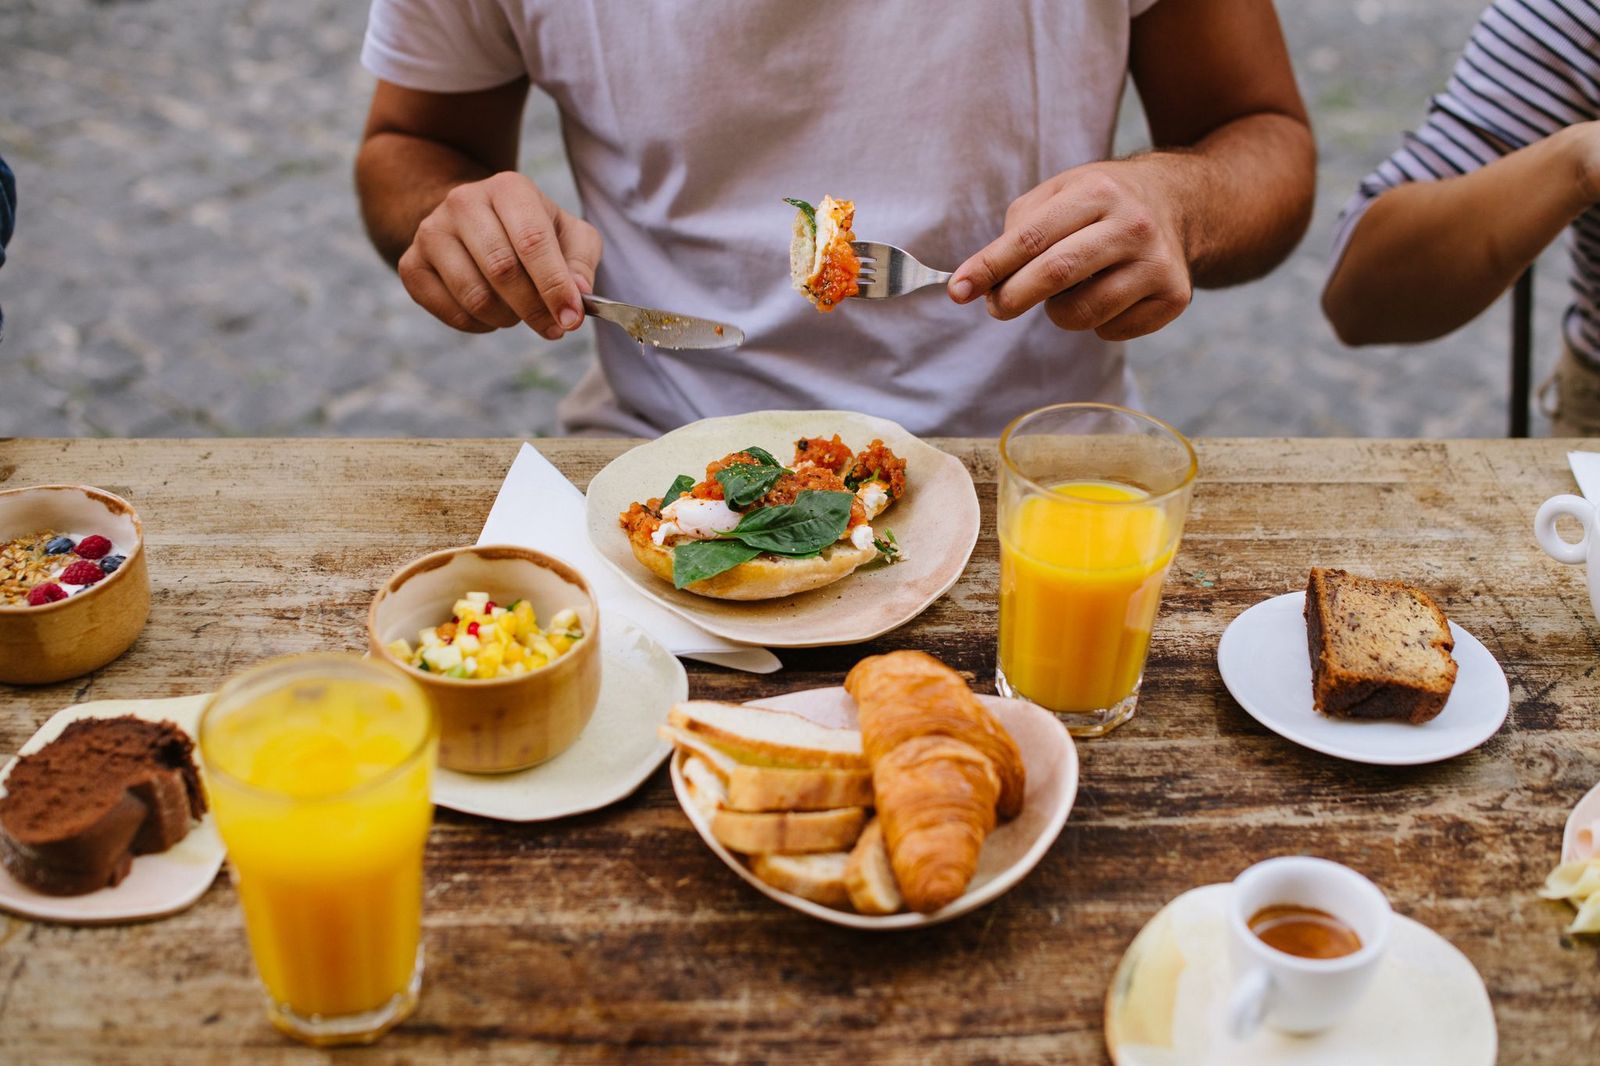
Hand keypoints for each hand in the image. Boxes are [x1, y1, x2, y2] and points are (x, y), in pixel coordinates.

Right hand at [398, 171, 601, 338]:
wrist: (473, 221)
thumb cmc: (532, 231)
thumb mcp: (569, 235)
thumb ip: (580, 262)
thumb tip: (578, 294)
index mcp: (508, 188)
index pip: (532, 241)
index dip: (554, 286)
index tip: (572, 319)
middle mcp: (463, 202)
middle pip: (501, 270)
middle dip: (533, 309)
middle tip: (553, 327)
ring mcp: (431, 232)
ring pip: (474, 296)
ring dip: (507, 318)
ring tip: (519, 312)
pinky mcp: (412, 264)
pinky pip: (450, 311)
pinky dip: (478, 325)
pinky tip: (490, 313)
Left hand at [949, 161, 1191, 340]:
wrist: (1179, 203)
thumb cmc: (1101, 204)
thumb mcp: (1059, 194)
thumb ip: (1017, 232)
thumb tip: (984, 283)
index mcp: (1098, 191)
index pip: (1031, 238)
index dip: (989, 267)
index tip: (958, 290)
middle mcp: (1133, 225)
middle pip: (1056, 274)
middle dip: (1013, 297)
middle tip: (996, 308)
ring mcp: (1157, 263)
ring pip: (1082, 313)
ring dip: (1058, 312)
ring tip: (1067, 291)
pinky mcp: (1174, 297)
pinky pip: (1111, 330)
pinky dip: (1096, 323)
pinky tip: (1108, 294)